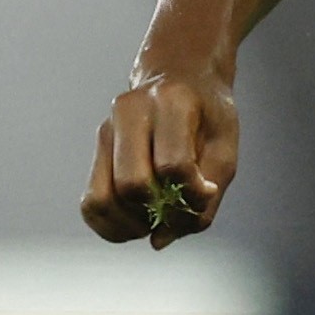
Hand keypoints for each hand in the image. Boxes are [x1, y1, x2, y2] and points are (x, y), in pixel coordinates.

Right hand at [84, 68, 238, 247]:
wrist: (180, 75)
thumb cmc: (209, 114)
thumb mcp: (225, 147)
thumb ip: (206, 196)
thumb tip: (160, 240)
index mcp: (170, 102)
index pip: (173, 164)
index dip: (191, 193)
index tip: (204, 194)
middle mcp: (129, 112)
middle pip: (132, 184)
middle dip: (158, 212)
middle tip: (177, 214)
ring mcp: (107, 130)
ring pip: (102, 198)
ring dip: (130, 225)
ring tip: (155, 223)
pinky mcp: (97, 150)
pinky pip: (89, 203)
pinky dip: (110, 225)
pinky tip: (136, 224)